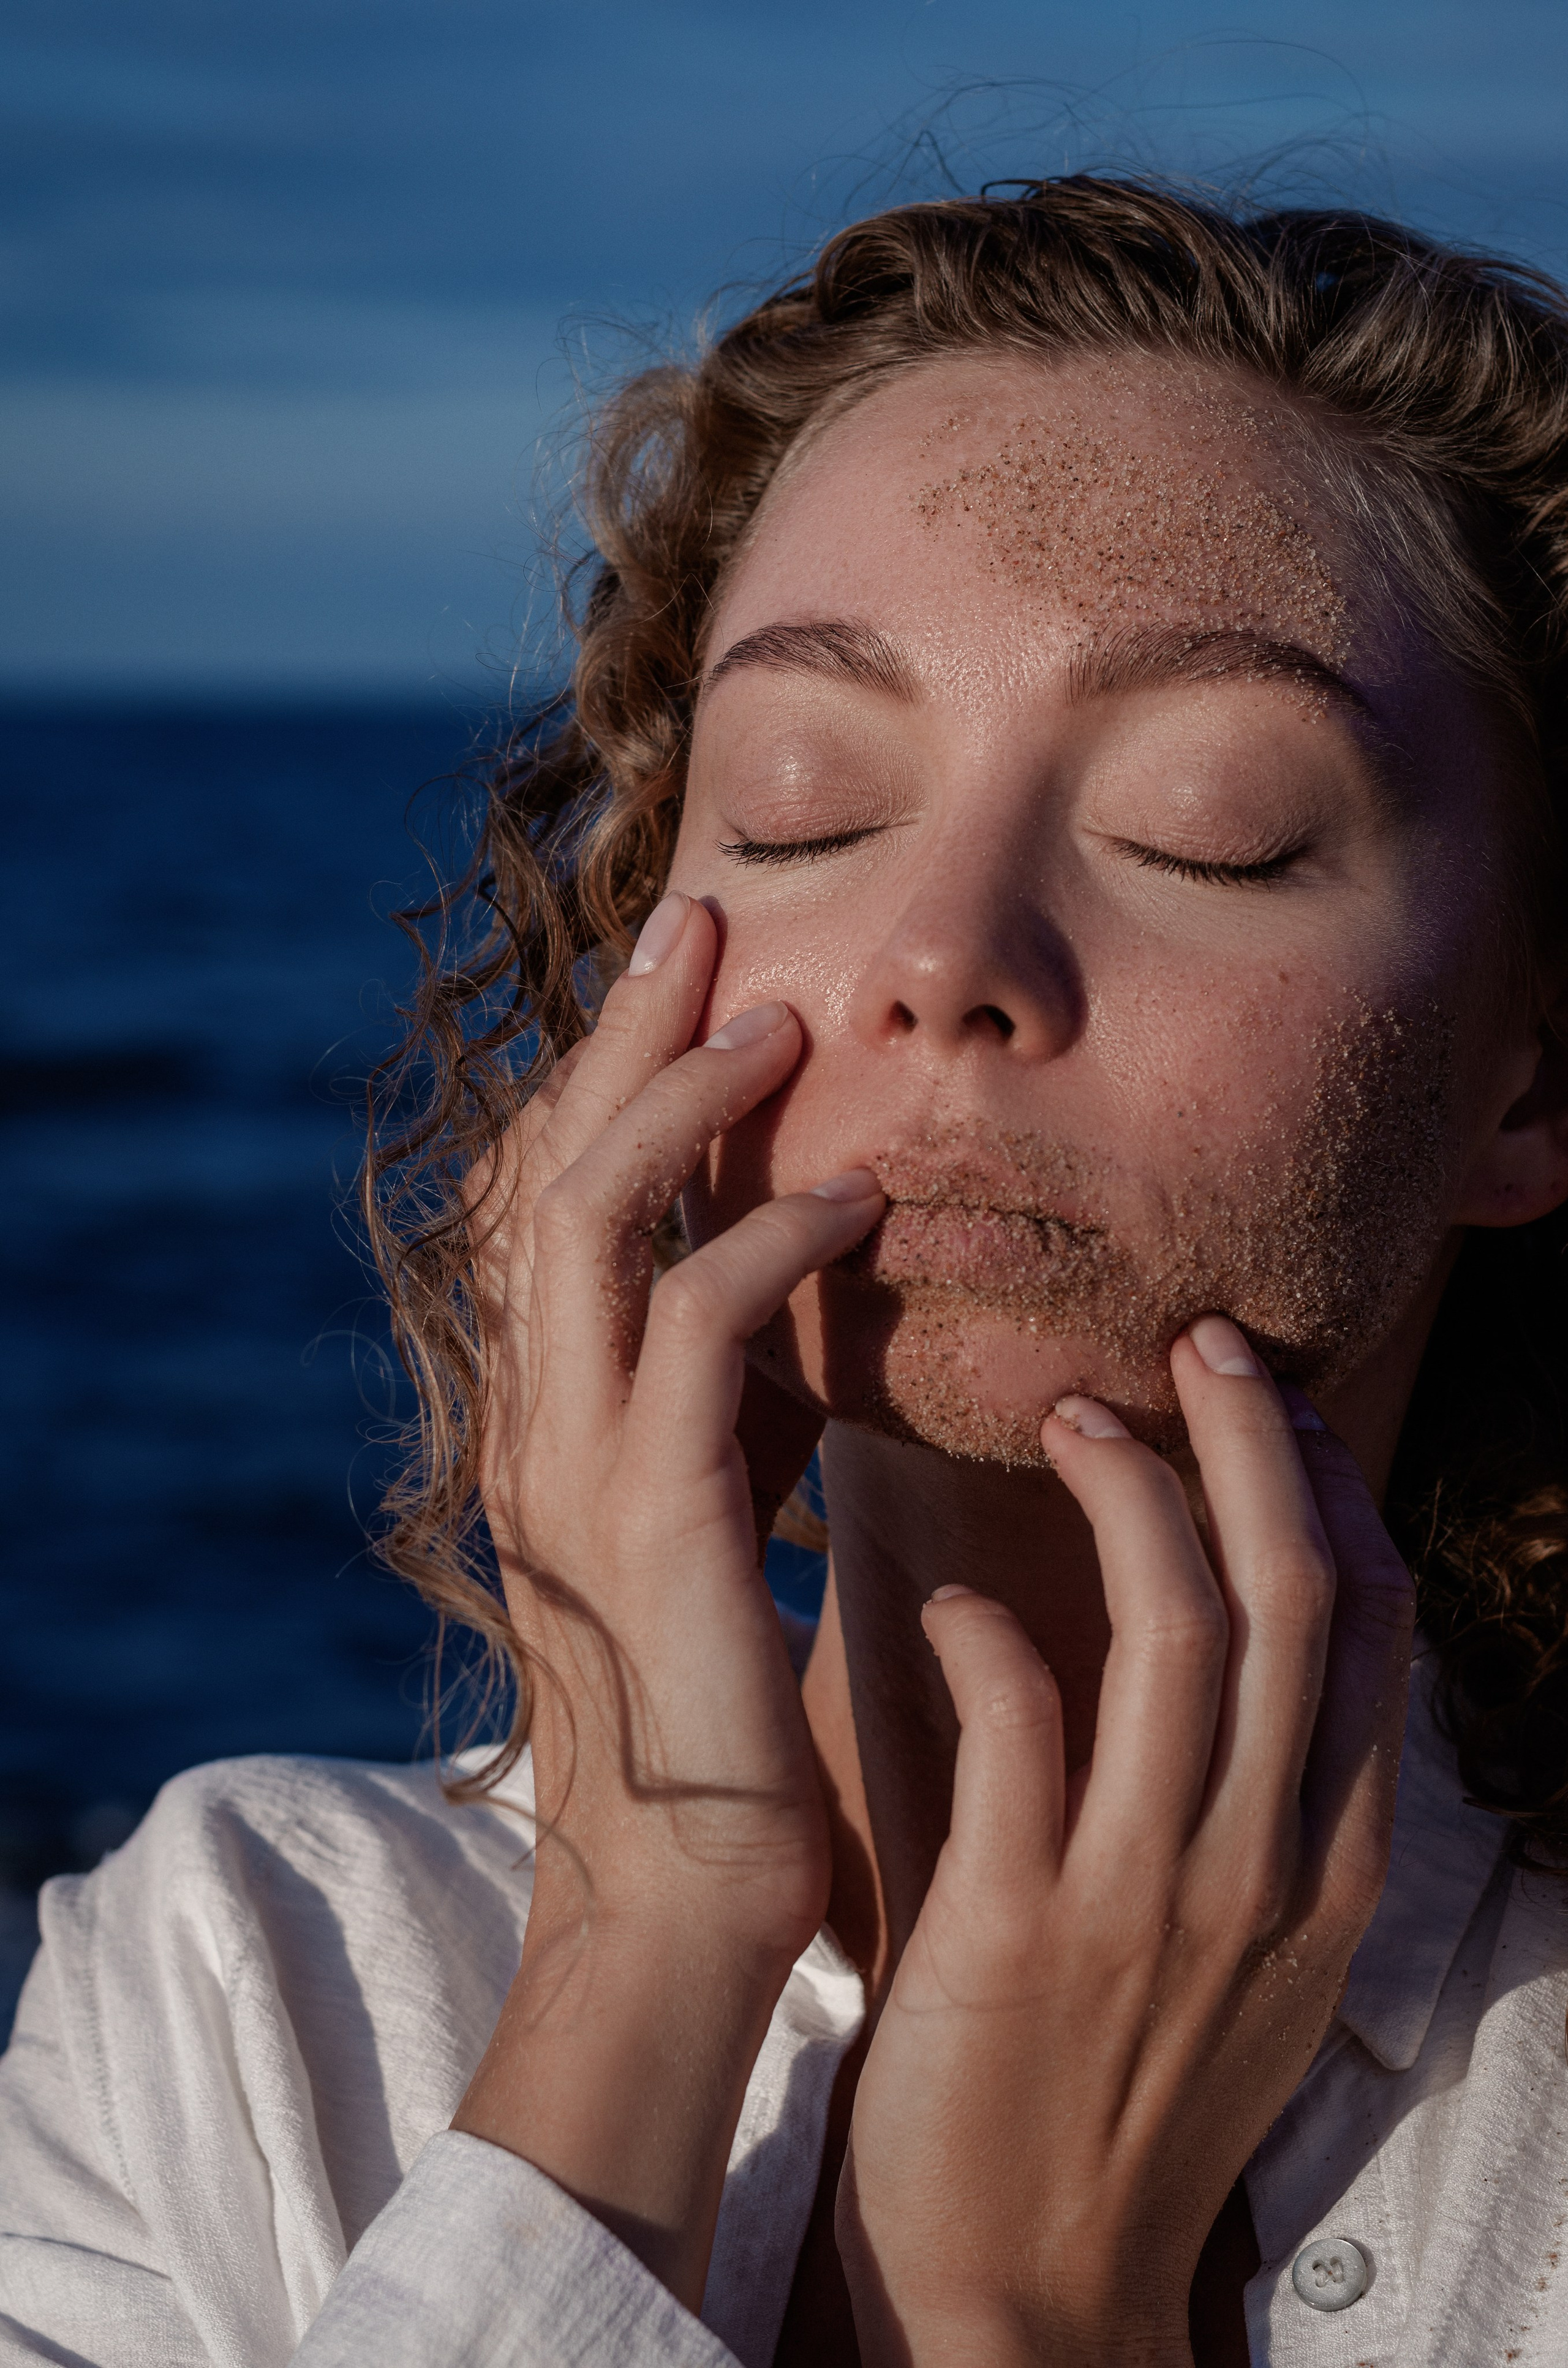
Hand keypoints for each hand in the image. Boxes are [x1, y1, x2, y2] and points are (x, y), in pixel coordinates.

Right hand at [453, 889, 882, 2302]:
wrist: (684, 1899)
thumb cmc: (718, 1712)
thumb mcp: (719, 1517)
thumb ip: (733, 1406)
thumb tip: (800, 1299)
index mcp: (545, 1422)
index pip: (546, 1204)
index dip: (607, 1081)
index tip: (686, 985)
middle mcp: (532, 1423)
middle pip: (548, 1175)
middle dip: (623, 1043)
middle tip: (700, 924)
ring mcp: (571, 1466)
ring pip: (587, 1223)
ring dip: (679, 1106)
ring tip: (776, 1024)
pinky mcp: (650, 1520)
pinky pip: (696, 1333)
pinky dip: (769, 1246)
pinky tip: (856, 1202)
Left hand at [837, 1318, 1413, 2366]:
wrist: (1030, 2301)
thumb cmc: (1123, 2104)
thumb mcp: (1251, 1964)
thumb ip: (1258, 1814)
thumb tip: (1234, 1657)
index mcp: (1330, 1867)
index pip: (1373, 1631)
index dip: (1332, 1493)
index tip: (1278, 1405)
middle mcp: (1264, 1868)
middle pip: (1296, 1597)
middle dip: (1256, 1443)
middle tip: (1197, 1340)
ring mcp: (1151, 1896)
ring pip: (1185, 1635)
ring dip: (1133, 1495)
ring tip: (1071, 1414)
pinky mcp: (1024, 1925)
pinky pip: (1022, 1722)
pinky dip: (986, 1634)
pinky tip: (943, 1602)